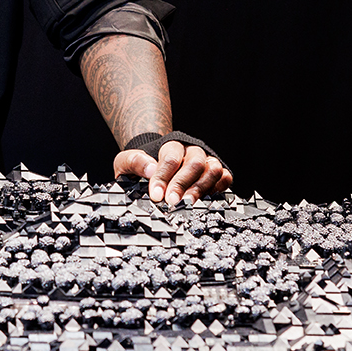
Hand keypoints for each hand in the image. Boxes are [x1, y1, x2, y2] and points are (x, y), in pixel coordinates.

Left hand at [112, 139, 230, 207]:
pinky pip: (225, 178)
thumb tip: (150, 169)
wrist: (154, 163)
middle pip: (195, 163)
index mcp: (170, 145)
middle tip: (172, 202)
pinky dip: (218, 188)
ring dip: (201, 188)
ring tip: (188, 204)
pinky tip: (204, 200)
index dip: (163, 177)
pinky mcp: (217, 173)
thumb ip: (134, 161)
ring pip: (213, 169)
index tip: (155, 195)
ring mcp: (206, 160)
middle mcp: (191, 150)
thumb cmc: (141, 166)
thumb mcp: (126, 161)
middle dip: (183, 184)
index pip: (170, 158)